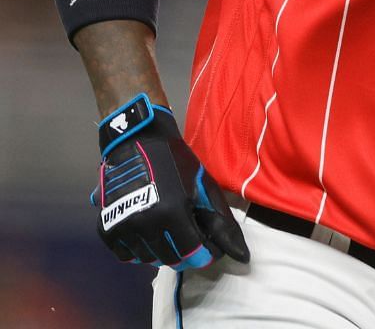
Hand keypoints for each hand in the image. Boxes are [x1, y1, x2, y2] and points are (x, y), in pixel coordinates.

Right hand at [90, 94, 249, 269]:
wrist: (138, 141)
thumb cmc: (177, 163)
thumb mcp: (205, 189)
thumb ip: (221, 224)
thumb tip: (242, 255)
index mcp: (172, 212)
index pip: (192, 254)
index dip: (203, 255)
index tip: (207, 250)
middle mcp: (144, 223)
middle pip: (169, 259)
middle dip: (184, 254)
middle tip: (189, 238)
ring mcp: (122, 226)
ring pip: (147, 259)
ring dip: (161, 252)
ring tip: (169, 233)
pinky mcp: (105, 226)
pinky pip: (124, 255)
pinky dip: (138, 251)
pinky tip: (149, 236)